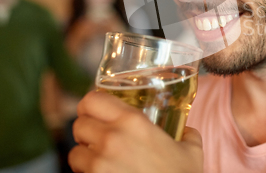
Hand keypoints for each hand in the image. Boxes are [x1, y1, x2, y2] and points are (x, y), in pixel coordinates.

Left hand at [69, 91, 203, 172]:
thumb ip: (187, 134)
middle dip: (87, 129)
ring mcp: (99, 164)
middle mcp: (112, 138)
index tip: (95, 109)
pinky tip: (103, 172)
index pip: (93, 100)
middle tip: (98, 135)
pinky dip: (86, 172)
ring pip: (74, 151)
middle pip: (79, 124)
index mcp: (133, 122)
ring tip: (99, 158)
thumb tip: (186, 131)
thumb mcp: (191, 150)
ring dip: (84, 154)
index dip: (91, 104)